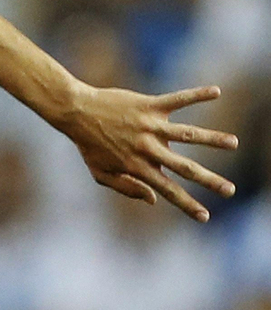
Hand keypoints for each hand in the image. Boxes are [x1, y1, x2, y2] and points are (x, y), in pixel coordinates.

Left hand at [61, 83, 237, 221]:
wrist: (75, 112)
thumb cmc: (88, 144)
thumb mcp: (100, 173)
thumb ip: (126, 188)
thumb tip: (154, 200)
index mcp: (137, 167)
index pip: (167, 190)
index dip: (187, 205)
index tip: (206, 217)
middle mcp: (147, 148)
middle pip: (183, 167)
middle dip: (208, 180)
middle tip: (230, 190)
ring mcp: (149, 126)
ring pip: (187, 134)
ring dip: (212, 139)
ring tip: (234, 143)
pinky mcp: (149, 105)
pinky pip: (177, 100)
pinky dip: (197, 95)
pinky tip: (216, 92)